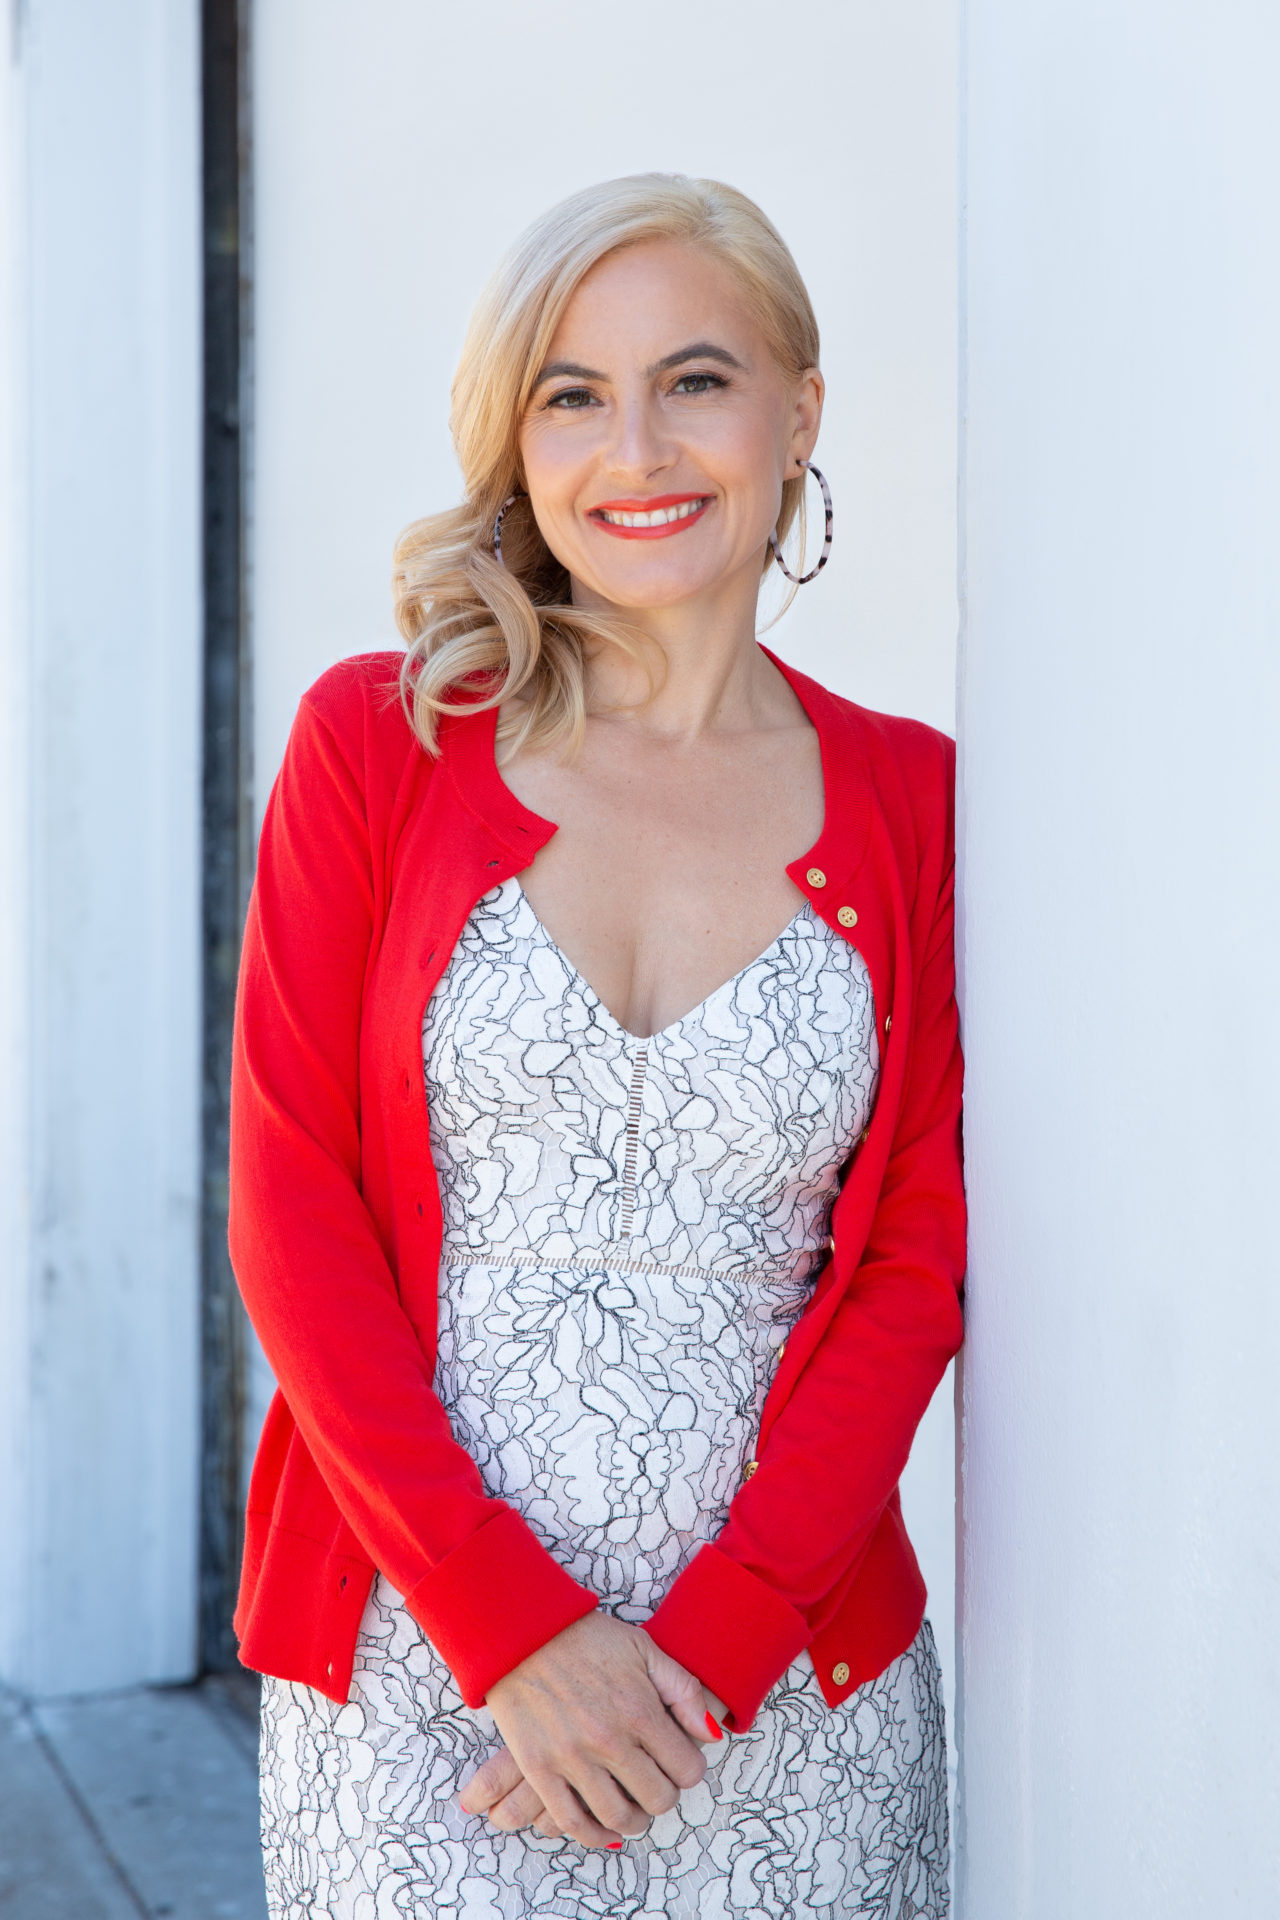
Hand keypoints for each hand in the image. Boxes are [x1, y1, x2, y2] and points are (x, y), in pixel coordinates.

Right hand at [458, 1613, 717, 1847]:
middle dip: (663, 1794)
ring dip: (632, 1820)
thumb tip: (711, 1733)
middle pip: (656, 1798)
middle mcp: (609, 1740)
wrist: (525, 1631)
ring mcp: (572, 1758)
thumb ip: (683, 1690)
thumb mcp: (645, 1649)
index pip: (686, 1769)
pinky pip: (570, 1820)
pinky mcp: (539, 1768)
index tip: (678, 1764)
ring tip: (632, 1809)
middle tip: (655, 1784)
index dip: (688, 1769)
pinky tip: (600, 1826)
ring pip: (617, 1817)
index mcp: (639, 1711)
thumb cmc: (587, 1638)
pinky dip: (591, 1833)